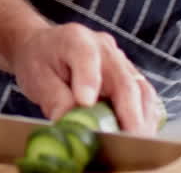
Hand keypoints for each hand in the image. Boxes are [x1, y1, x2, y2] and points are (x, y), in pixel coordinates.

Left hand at [9, 23, 161, 133]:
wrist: (44, 47)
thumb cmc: (40, 61)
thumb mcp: (37, 78)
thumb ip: (54, 98)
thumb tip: (68, 122)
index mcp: (75, 39)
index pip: (86, 56)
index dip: (89, 80)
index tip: (85, 102)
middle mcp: (104, 46)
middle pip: (123, 80)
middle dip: (129, 113)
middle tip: (125, 139)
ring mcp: (121, 60)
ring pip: (141, 89)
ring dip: (141, 119)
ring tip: (135, 142)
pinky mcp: (130, 75)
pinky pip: (144, 96)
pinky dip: (143, 117)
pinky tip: (137, 134)